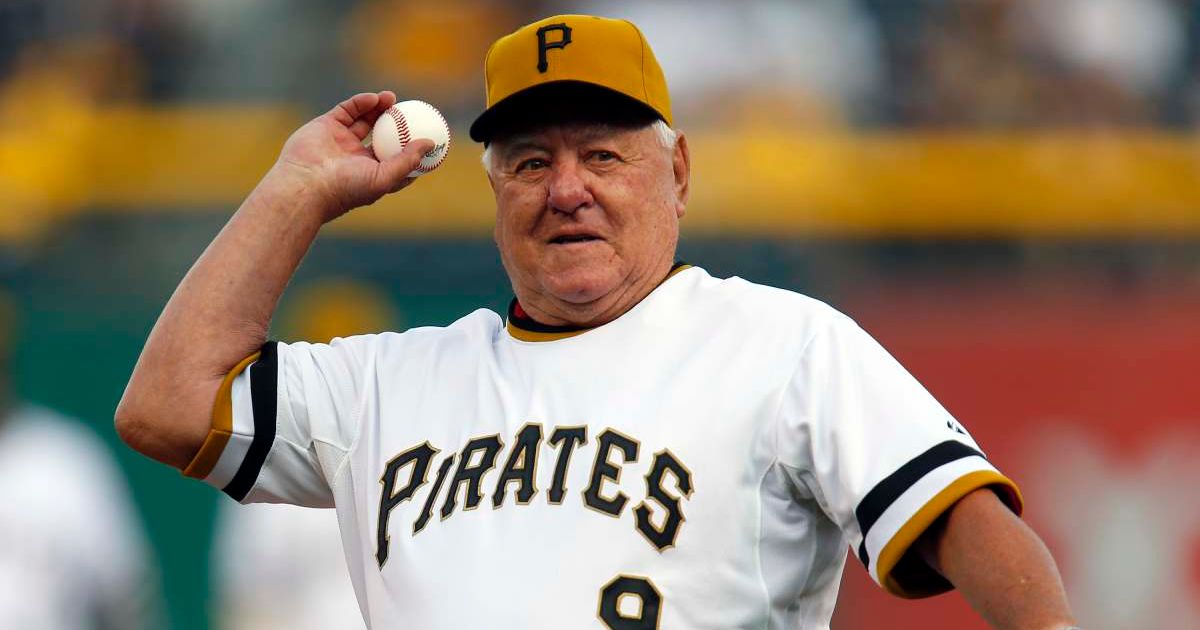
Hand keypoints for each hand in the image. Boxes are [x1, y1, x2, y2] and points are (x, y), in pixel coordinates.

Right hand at [271, 91, 436, 221]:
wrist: (304, 183)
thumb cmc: (346, 187)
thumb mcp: (384, 178)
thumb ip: (408, 160)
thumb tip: (429, 143)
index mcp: (371, 173)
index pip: (396, 159)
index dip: (412, 148)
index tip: (428, 135)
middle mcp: (356, 157)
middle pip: (382, 135)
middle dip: (397, 123)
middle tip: (411, 110)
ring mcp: (341, 141)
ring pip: (365, 120)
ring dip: (380, 108)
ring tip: (393, 98)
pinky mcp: (327, 126)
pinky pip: (348, 110)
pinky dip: (361, 102)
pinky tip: (375, 98)